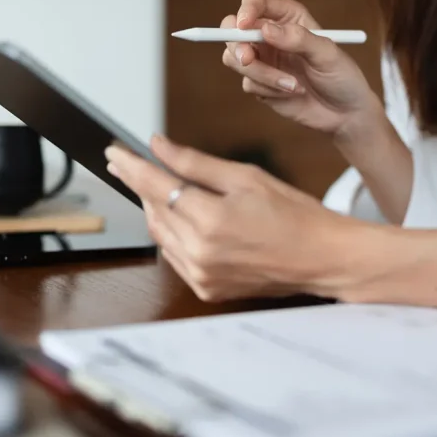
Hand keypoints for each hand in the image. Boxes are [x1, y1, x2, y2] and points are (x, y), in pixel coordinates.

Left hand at [104, 136, 351, 301]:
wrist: (323, 258)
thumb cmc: (295, 215)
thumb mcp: (247, 177)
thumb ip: (196, 163)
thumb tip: (158, 147)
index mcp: (211, 220)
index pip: (155, 186)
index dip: (131, 166)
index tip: (113, 152)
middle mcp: (200, 253)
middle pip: (154, 210)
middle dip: (142, 185)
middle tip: (132, 163)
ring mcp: (201, 275)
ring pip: (160, 234)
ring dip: (156, 209)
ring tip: (161, 186)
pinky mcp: (207, 289)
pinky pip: (174, 256)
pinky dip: (172, 234)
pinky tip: (183, 218)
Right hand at [221, 0, 381, 140]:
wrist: (344, 113)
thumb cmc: (341, 77)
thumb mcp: (327, 54)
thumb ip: (297, 38)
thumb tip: (265, 30)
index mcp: (288, 17)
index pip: (256, 2)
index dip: (246, 10)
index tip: (245, 25)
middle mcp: (270, 35)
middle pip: (233, 28)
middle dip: (237, 44)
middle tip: (248, 59)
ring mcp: (262, 59)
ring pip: (235, 58)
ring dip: (261, 74)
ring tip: (293, 86)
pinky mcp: (259, 83)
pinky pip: (247, 83)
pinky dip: (267, 90)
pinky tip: (291, 93)